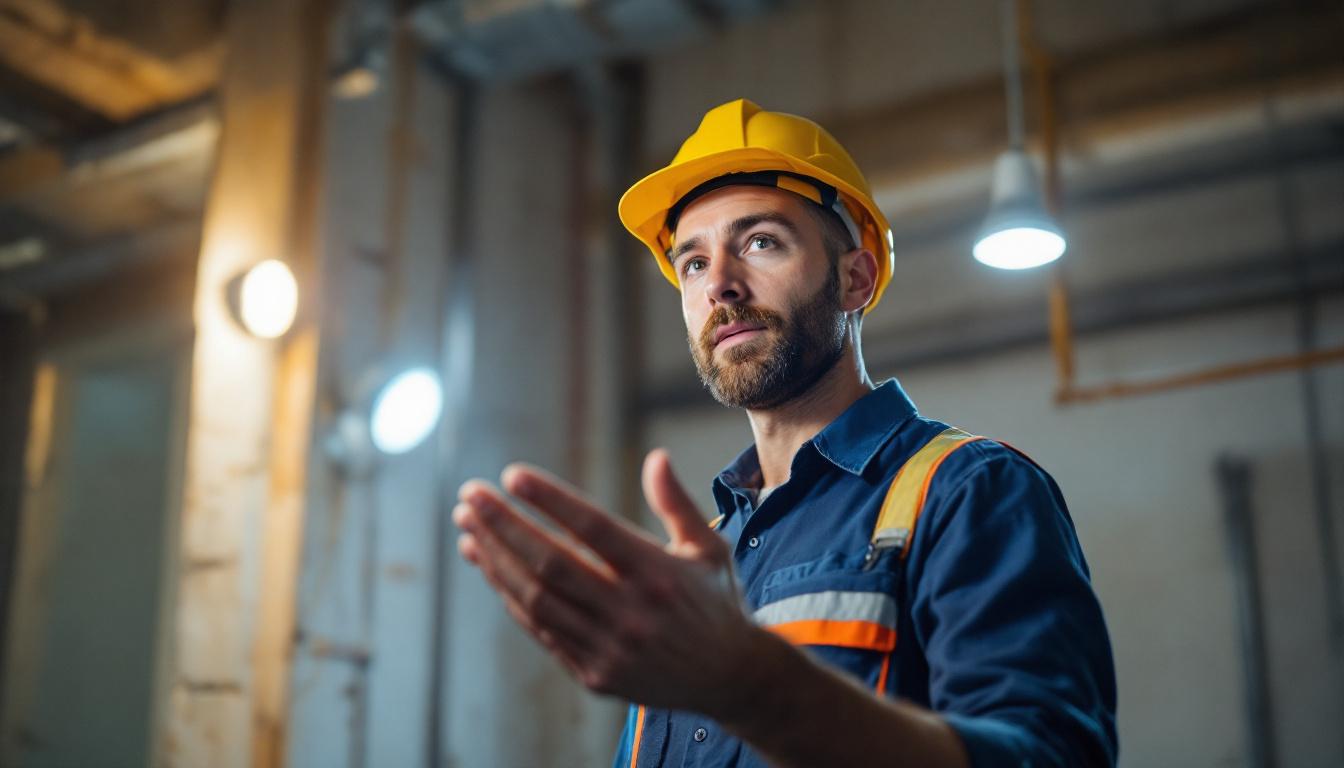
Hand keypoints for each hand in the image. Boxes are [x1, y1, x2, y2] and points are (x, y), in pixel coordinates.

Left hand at [453, 449, 760, 715]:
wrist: (728, 677)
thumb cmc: (715, 601)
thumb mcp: (709, 548)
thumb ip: (677, 504)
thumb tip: (655, 456)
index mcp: (659, 574)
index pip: (593, 529)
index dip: (550, 500)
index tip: (512, 475)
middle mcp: (632, 613)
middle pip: (551, 563)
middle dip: (503, 526)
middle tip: (470, 494)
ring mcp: (610, 648)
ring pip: (536, 600)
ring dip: (495, 560)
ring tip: (468, 528)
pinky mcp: (595, 675)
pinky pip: (541, 631)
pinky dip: (510, 596)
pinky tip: (490, 565)